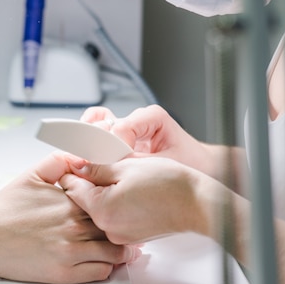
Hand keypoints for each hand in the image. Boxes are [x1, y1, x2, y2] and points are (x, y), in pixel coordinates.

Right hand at [0, 153, 139, 283]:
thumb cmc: (5, 209)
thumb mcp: (31, 175)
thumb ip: (59, 161)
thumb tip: (81, 154)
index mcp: (71, 201)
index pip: (109, 201)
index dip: (118, 203)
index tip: (122, 204)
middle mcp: (75, 226)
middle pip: (115, 226)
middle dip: (123, 226)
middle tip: (129, 226)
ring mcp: (71, 251)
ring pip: (114, 252)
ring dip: (121, 249)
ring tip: (123, 246)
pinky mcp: (65, 273)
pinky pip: (100, 272)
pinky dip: (107, 267)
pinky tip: (104, 261)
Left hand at [59, 157, 211, 244]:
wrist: (197, 203)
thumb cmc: (168, 184)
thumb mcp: (126, 166)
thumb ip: (96, 168)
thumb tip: (78, 167)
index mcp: (102, 210)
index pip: (71, 188)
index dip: (72, 171)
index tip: (76, 161)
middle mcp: (107, 228)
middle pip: (83, 201)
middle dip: (87, 184)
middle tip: (99, 166)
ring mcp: (119, 235)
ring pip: (98, 210)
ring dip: (102, 195)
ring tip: (120, 179)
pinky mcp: (130, 237)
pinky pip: (113, 218)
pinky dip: (116, 206)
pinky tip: (130, 194)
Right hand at [81, 105, 212, 173]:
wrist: (198, 165)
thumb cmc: (189, 162)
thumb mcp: (166, 164)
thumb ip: (138, 163)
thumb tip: (111, 166)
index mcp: (152, 117)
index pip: (121, 127)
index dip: (113, 147)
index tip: (111, 164)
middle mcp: (136, 118)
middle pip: (104, 123)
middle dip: (96, 143)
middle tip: (93, 162)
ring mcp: (126, 126)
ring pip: (96, 121)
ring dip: (89, 140)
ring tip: (87, 158)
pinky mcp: (119, 136)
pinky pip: (96, 127)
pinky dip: (88, 137)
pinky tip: (86, 153)